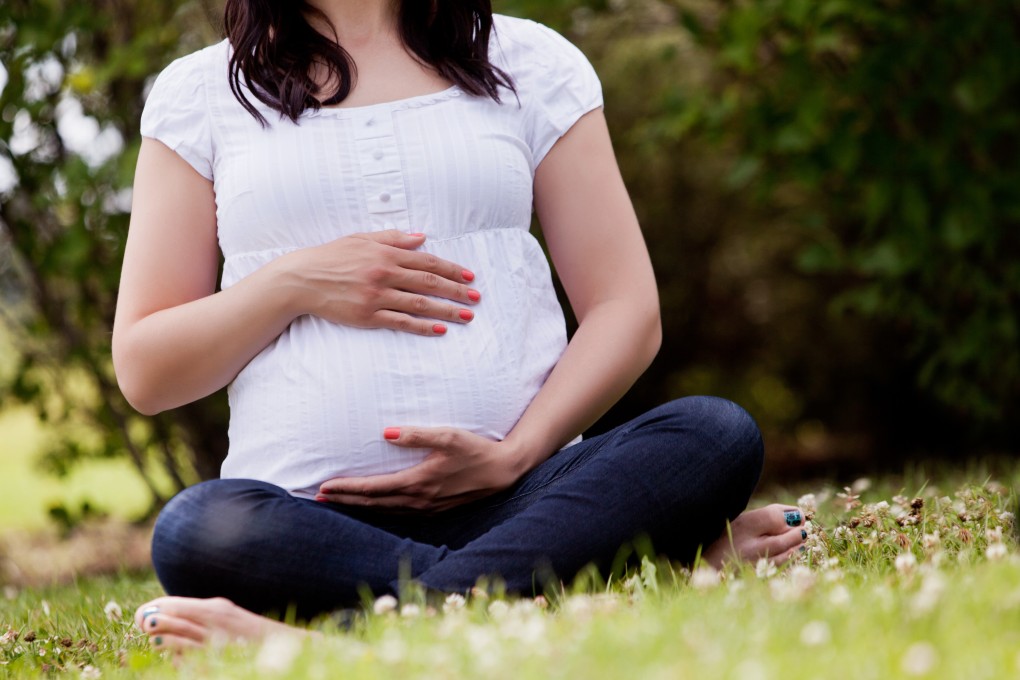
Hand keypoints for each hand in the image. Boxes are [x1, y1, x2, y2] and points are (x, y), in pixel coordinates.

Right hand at [279, 230, 480, 335]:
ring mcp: (376, 297)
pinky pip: (400, 323)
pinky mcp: (367, 316)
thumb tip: (422, 237)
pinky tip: (439, 330)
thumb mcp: (361, 239)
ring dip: (446, 311)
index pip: (426, 261)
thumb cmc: (331, 257)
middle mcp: (383, 274)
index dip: (451, 269)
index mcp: (384, 254)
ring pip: (419, 304)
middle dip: (456, 291)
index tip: (469, 277)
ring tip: (466, 316)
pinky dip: (421, 327)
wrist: (301, 279)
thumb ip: (393, 238)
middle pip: (428, 283)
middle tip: (476, 298)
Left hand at [317, 427, 525, 512]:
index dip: (348, 488)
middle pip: (373, 504)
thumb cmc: (476, 449)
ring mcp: (426, 508)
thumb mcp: (449, 435)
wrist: (503, 471)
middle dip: (345, 500)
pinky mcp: (434, 510)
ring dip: (359, 507)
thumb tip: (386, 432)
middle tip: (319, 498)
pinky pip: (398, 512)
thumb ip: (418, 434)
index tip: (325, 486)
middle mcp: (419, 500)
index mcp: (419, 482)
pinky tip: (372, 506)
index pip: (373, 488)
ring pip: (384, 511)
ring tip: (338, 502)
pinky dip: (379, 509)